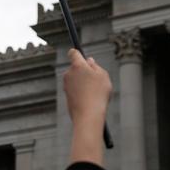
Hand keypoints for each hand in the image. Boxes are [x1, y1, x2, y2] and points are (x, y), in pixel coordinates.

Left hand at [63, 48, 111, 164]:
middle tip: (96, 79)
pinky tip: (89, 99)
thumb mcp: (103, 76)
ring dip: (83, 82)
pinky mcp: (66, 96)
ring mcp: (66, 85)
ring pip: (76, 79)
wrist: (87, 116)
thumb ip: (95, 66)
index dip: (77, 53)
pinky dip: (81, 92)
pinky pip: (75, 90)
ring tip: (94, 92)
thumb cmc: (97, 94)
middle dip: (84, 70)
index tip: (82, 56)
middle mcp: (69, 74)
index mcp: (77, 66)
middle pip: (76, 67)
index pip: (73, 53)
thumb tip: (88, 61)